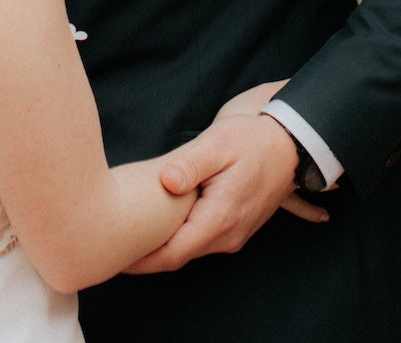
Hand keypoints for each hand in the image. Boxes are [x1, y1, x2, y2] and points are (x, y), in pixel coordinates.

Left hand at [121, 109, 327, 274]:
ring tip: (127, 238)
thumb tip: (166, 181)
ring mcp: (233, 235)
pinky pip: (200, 242)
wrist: (289, 143)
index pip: (172, 254)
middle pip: (177, 257)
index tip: (113, 256)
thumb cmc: (252, 139)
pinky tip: (157, 228)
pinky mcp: (234, 228)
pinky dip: (177, 240)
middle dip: (145, 257)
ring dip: (161, 248)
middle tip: (110, 250)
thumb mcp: (218, 143)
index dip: (141, 260)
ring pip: (188, 250)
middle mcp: (227, 235)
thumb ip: (190, 164)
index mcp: (220, 218)